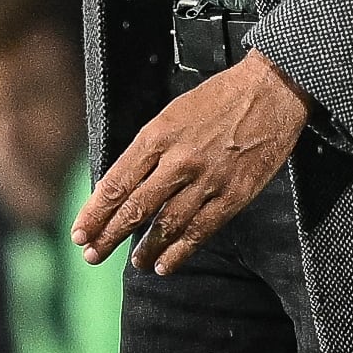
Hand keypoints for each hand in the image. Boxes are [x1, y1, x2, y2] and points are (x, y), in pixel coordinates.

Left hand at [73, 49, 310, 275]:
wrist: (271, 88)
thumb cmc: (220, 97)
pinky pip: (201, 230)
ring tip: (135, 262)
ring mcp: (207, 179)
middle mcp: (179, 160)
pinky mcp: (234, 194)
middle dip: (109, 236)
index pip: (116, 183)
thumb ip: (150, 148)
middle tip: (92, 255)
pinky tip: (166, 263)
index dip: (95, 213)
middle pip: (135, 208)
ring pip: (166, 225)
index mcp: (159, 135)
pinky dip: (180, 252)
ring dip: (145, 249)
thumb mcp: (173, 112)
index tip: (80, 232)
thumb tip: (127, 185)